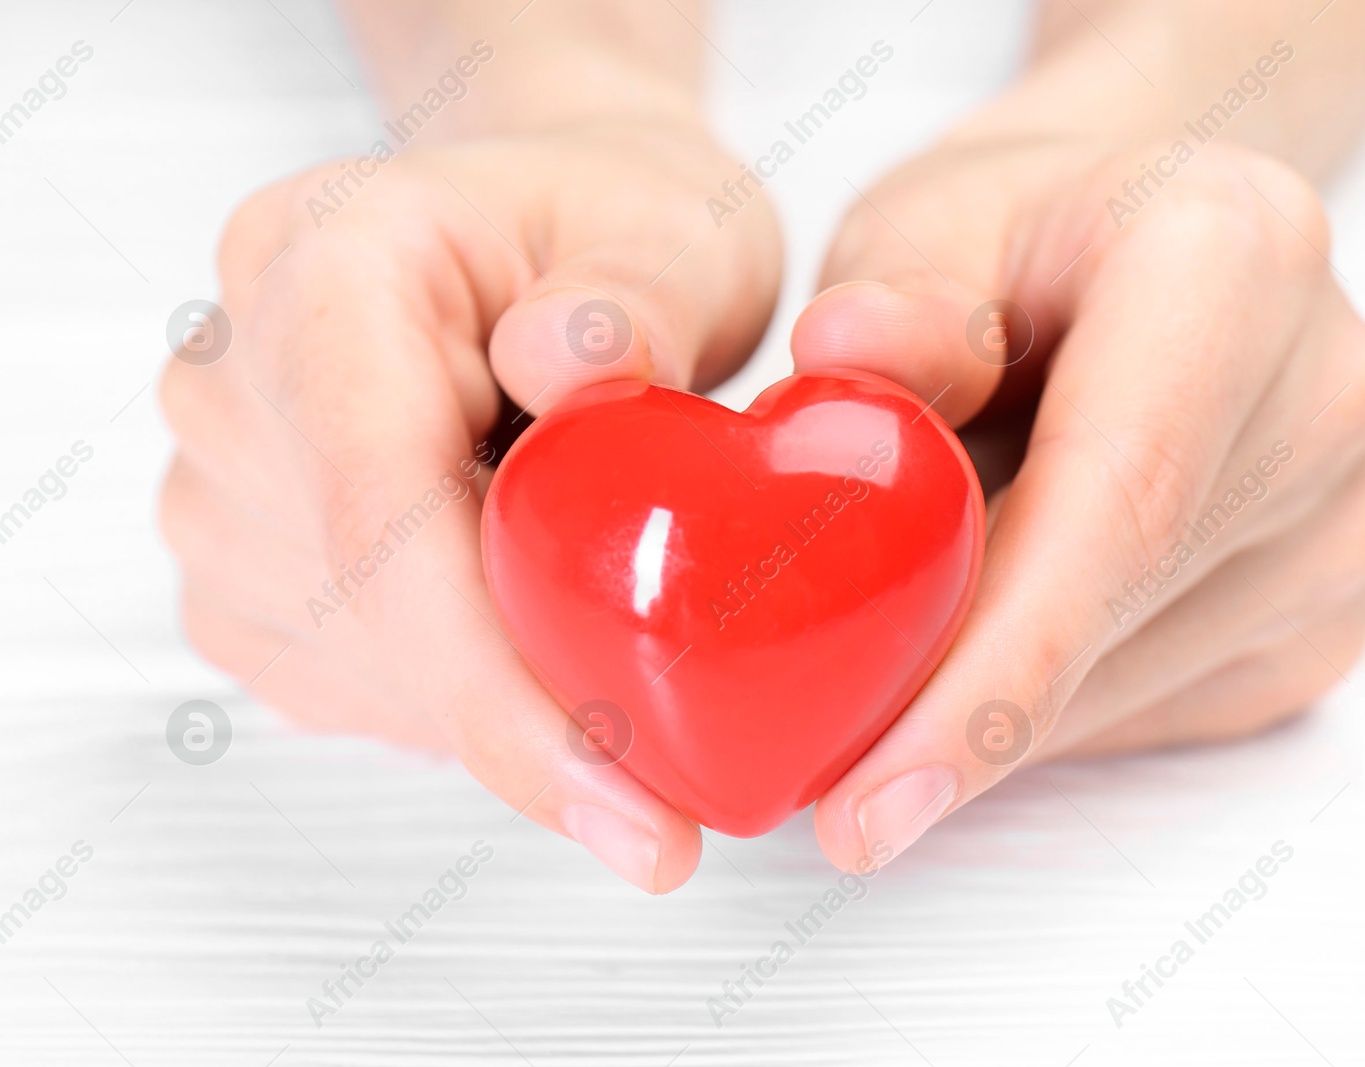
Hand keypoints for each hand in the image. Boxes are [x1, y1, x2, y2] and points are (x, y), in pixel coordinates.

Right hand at [159, 120, 779, 891]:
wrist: (549, 228)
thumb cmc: (611, 221)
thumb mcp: (674, 227)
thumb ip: (637, 292)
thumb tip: (571, 369)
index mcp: (321, 270)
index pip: (382, 520)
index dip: (498, 690)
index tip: (624, 806)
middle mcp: (235, 377)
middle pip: (366, 616)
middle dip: (530, 715)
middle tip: (680, 767)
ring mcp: (220, 474)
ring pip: (356, 668)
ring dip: (498, 697)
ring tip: (604, 615)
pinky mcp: (243, 559)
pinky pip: (345, 680)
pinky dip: (456, 693)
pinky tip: (528, 620)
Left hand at [793, 129, 1364, 869]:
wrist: (1142, 243)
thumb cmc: (1017, 230)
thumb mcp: (928, 217)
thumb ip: (898, 288)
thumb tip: (842, 359)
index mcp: (1237, 259)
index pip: (1115, 506)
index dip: (990, 678)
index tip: (869, 805)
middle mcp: (1328, 392)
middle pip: (1121, 612)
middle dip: (952, 719)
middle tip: (814, 776)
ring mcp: (1346, 513)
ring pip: (1137, 682)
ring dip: (993, 711)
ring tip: (892, 657)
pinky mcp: (1328, 605)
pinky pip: (1166, 701)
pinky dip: (1052, 709)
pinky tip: (986, 650)